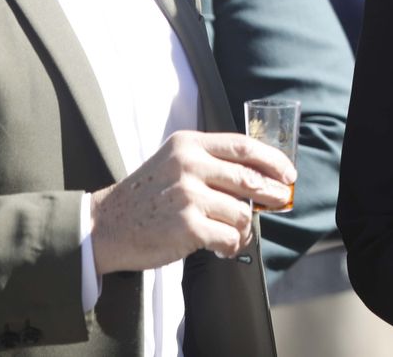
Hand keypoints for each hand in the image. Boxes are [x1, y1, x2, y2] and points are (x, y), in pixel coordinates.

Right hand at [90, 130, 295, 274]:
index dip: (273, 160)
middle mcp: (189, 166)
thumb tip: (262, 177)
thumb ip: (211, 163)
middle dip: (272, 193)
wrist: (104, 226)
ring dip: (244, 228)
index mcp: (188, 145)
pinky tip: (223, 247)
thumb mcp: (173, 163)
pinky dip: (232, 245)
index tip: (288, 173)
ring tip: (234, 233)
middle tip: (280, 202)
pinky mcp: (187, 227)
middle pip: (250, 178)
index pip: (244, 147)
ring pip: (242, 212)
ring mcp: (188, 196)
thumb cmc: (146, 196)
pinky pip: (229, 237)